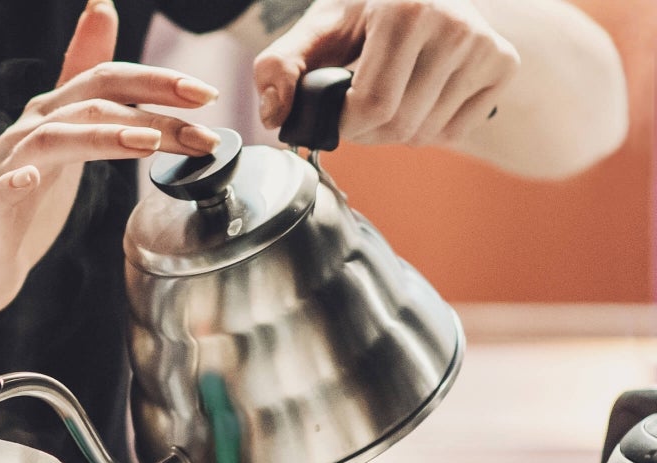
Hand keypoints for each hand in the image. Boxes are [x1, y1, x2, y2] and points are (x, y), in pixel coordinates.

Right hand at [0, 0, 219, 331]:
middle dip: (151, 108)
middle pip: (91, 103)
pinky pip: (0, 191)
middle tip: (202, 125)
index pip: (106, 79)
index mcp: (52, 113)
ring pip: (56, 140)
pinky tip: (32, 179)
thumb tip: (102, 6)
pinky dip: (16, 181)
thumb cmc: (26, 199)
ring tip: (149, 145)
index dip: (156, 80)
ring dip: (105, 138)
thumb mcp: (66, 133)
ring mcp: (7, 168)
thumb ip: (85, 78)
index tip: (204, 93)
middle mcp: (29, 131)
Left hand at [253, 0, 519, 146]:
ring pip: (426, 133)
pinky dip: (428, 129)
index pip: (372, 105)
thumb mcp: (314, 31)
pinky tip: (417, 98)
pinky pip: (456, 131)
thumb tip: (275, 115)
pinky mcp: (504, 64)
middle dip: (367, 132)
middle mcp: (454, 24)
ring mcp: (485, 44)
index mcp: (405, 10)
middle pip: (400, 124)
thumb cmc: (360, 16)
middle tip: (356, 111)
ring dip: (395, 132)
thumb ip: (278, 69)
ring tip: (386, 99)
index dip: (344, 123)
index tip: (336, 109)